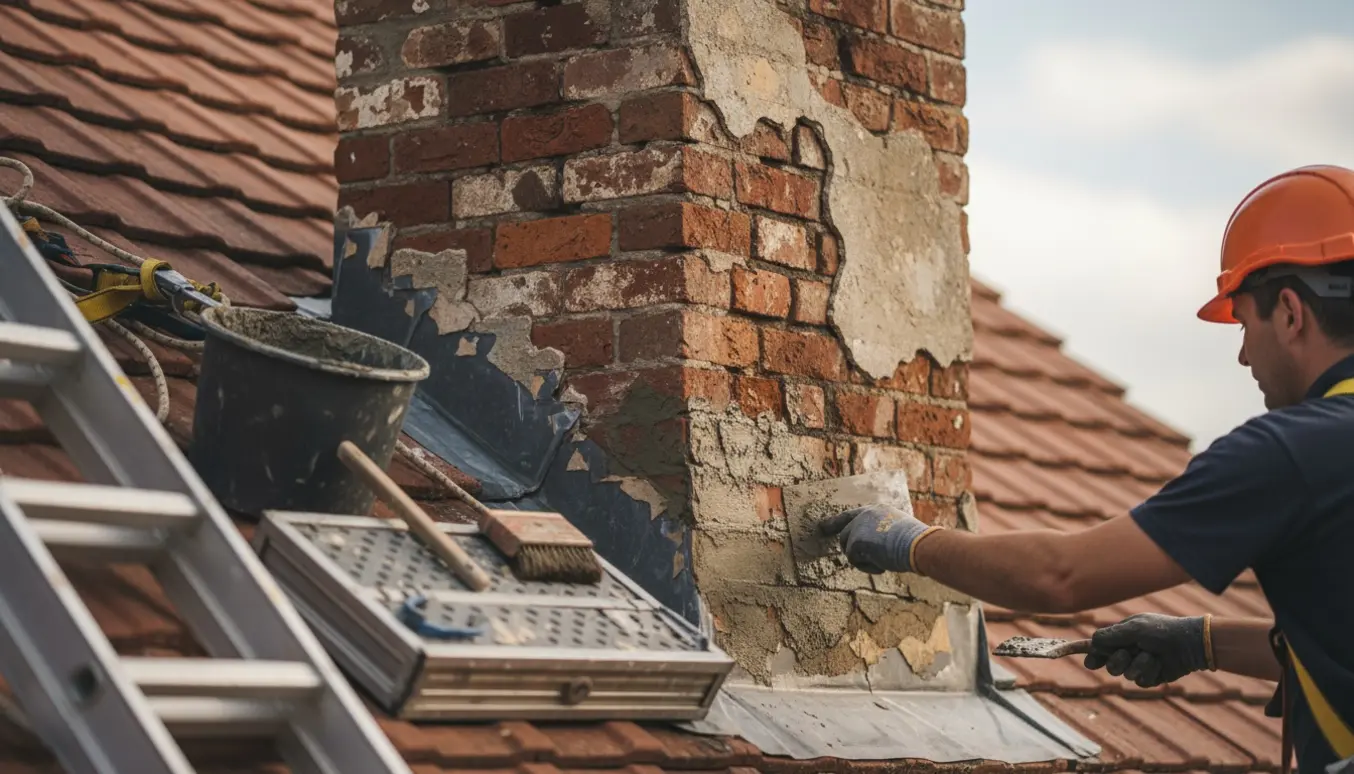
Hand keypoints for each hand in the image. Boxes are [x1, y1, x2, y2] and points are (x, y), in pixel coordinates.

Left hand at [818, 504, 937, 573]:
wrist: (919, 545)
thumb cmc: (916, 543)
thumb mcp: (898, 532)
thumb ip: (881, 534)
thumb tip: (873, 549)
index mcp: (876, 510)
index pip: (851, 515)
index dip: (836, 522)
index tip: (823, 527)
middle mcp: (864, 515)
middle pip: (845, 535)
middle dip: (850, 549)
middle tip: (859, 559)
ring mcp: (858, 527)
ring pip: (848, 549)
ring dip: (863, 560)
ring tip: (884, 560)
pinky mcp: (855, 541)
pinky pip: (854, 560)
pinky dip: (867, 566)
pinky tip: (882, 564)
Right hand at [1084, 613, 1212, 686]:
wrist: (1189, 644)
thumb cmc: (1161, 631)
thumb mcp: (1134, 628)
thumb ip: (1111, 635)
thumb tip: (1093, 642)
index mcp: (1121, 636)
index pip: (1098, 645)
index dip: (1087, 651)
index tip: (1076, 656)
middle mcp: (1127, 651)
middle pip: (1108, 664)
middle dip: (1116, 660)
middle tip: (1127, 653)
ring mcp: (1138, 665)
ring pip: (1123, 674)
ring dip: (1137, 664)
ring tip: (1151, 655)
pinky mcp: (1149, 677)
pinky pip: (1140, 681)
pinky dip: (1149, 671)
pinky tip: (1159, 664)